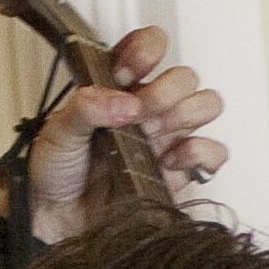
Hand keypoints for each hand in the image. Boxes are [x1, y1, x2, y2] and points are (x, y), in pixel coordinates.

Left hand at [22, 27, 225, 244]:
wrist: (60, 221)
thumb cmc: (55, 174)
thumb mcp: (56, 132)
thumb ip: (85, 107)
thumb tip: (123, 101)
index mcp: (116, 86)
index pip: (148, 46)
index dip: (145, 52)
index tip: (125, 73)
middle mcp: (146, 107)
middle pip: (185, 76)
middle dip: (164, 92)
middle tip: (139, 115)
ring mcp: (166, 137)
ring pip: (206, 104)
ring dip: (184, 116)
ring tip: (153, 136)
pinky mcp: (180, 171)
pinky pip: (213, 153)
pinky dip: (198, 153)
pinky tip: (168, 162)